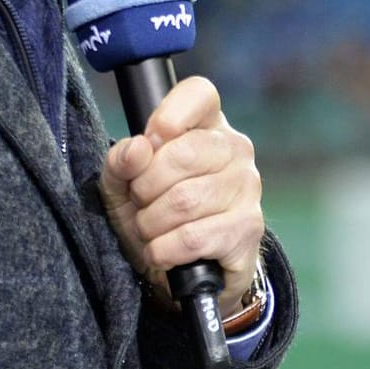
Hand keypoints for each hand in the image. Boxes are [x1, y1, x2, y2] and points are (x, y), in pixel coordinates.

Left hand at [100, 75, 264, 314]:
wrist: (184, 274)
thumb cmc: (155, 216)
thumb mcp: (123, 187)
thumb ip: (120, 162)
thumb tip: (138, 149)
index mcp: (207, 126)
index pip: (199, 93)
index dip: (167, 116)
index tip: (150, 144)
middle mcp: (235, 149)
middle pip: (183, 153)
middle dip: (146, 188)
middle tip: (143, 204)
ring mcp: (247, 188)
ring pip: (185, 200)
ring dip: (151, 224)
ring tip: (152, 231)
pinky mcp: (249, 228)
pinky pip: (193, 237)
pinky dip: (164, 250)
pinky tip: (165, 252)